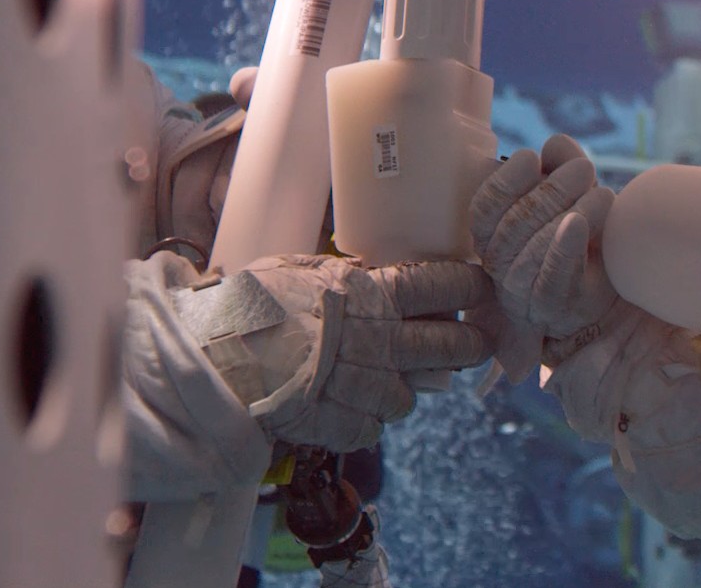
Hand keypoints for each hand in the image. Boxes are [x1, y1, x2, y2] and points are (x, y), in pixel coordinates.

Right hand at [210, 255, 493, 449]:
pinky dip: (361, 422)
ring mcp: (367, 388)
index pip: (444, 286)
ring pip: (409, 398)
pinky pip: (371, 429)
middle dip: (469, 345)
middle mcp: (383, 343)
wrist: (216, 359)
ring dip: (400, 391)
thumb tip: (363, 275)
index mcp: (376, 298)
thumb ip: (340, 276)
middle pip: (450, 346)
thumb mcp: (298, 270)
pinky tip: (343, 409)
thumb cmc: (250, 306)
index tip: (484, 289)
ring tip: (380, 383)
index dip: (471, 287)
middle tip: (477, 344)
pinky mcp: (345, 426)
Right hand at [470, 135, 614, 344]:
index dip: (505, 181)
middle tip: (585, 169)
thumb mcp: (570, 198)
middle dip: (551, 190)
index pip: (484, 207)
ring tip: (603, 195)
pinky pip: (553, 278)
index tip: (531, 157)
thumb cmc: (579, 240)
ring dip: (569, 212)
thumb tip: (555, 143)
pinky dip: (564, 248)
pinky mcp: (553, 307)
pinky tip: (579, 223)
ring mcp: (523, 290)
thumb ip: (559, 168)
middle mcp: (499, 264)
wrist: (602, 298)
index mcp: (493, 235)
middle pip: (514, 223)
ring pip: (533, 247)